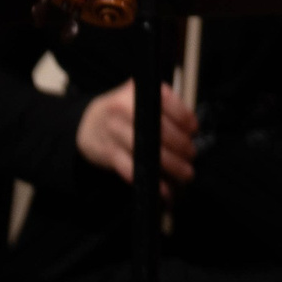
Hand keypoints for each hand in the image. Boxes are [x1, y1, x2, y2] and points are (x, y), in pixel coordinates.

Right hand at [76, 80, 196, 191]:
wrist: (88, 124)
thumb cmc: (123, 110)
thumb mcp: (140, 96)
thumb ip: (164, 105)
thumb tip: (191, 128)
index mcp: (135, 92)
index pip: (166, 103)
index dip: (184, 118)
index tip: (194, 129)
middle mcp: (122, 110)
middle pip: (160, 131)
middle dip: (182, 145)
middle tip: (192, 154)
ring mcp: (114, 132)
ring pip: (149, 153)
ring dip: (172, 166)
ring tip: (186, 173)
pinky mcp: (109, 154)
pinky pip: (134, 171)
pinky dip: (153, 182)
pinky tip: (166, 190)